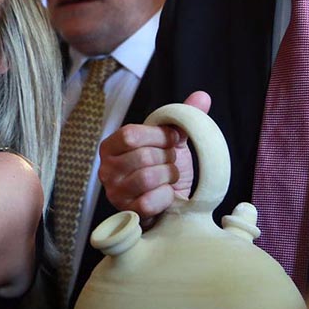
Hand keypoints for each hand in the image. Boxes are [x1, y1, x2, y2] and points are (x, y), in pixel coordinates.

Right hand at [98, 91, 209, 225]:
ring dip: (168, 177)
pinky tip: (168, 195)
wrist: (170, 204)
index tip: (173, 140)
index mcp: (111, 146)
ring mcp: (114, 192)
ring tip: (169, 178)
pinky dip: (166, 196)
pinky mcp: (126, 212)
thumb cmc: (165, 168)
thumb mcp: (172, 141)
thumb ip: (182, 118)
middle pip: (142, 156)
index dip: (158, 136)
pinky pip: (149, 201)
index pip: (130, 134)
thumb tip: (202, 96)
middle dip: (167, 159)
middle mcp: (106, 169)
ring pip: (147, 178)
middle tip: (171, 163)